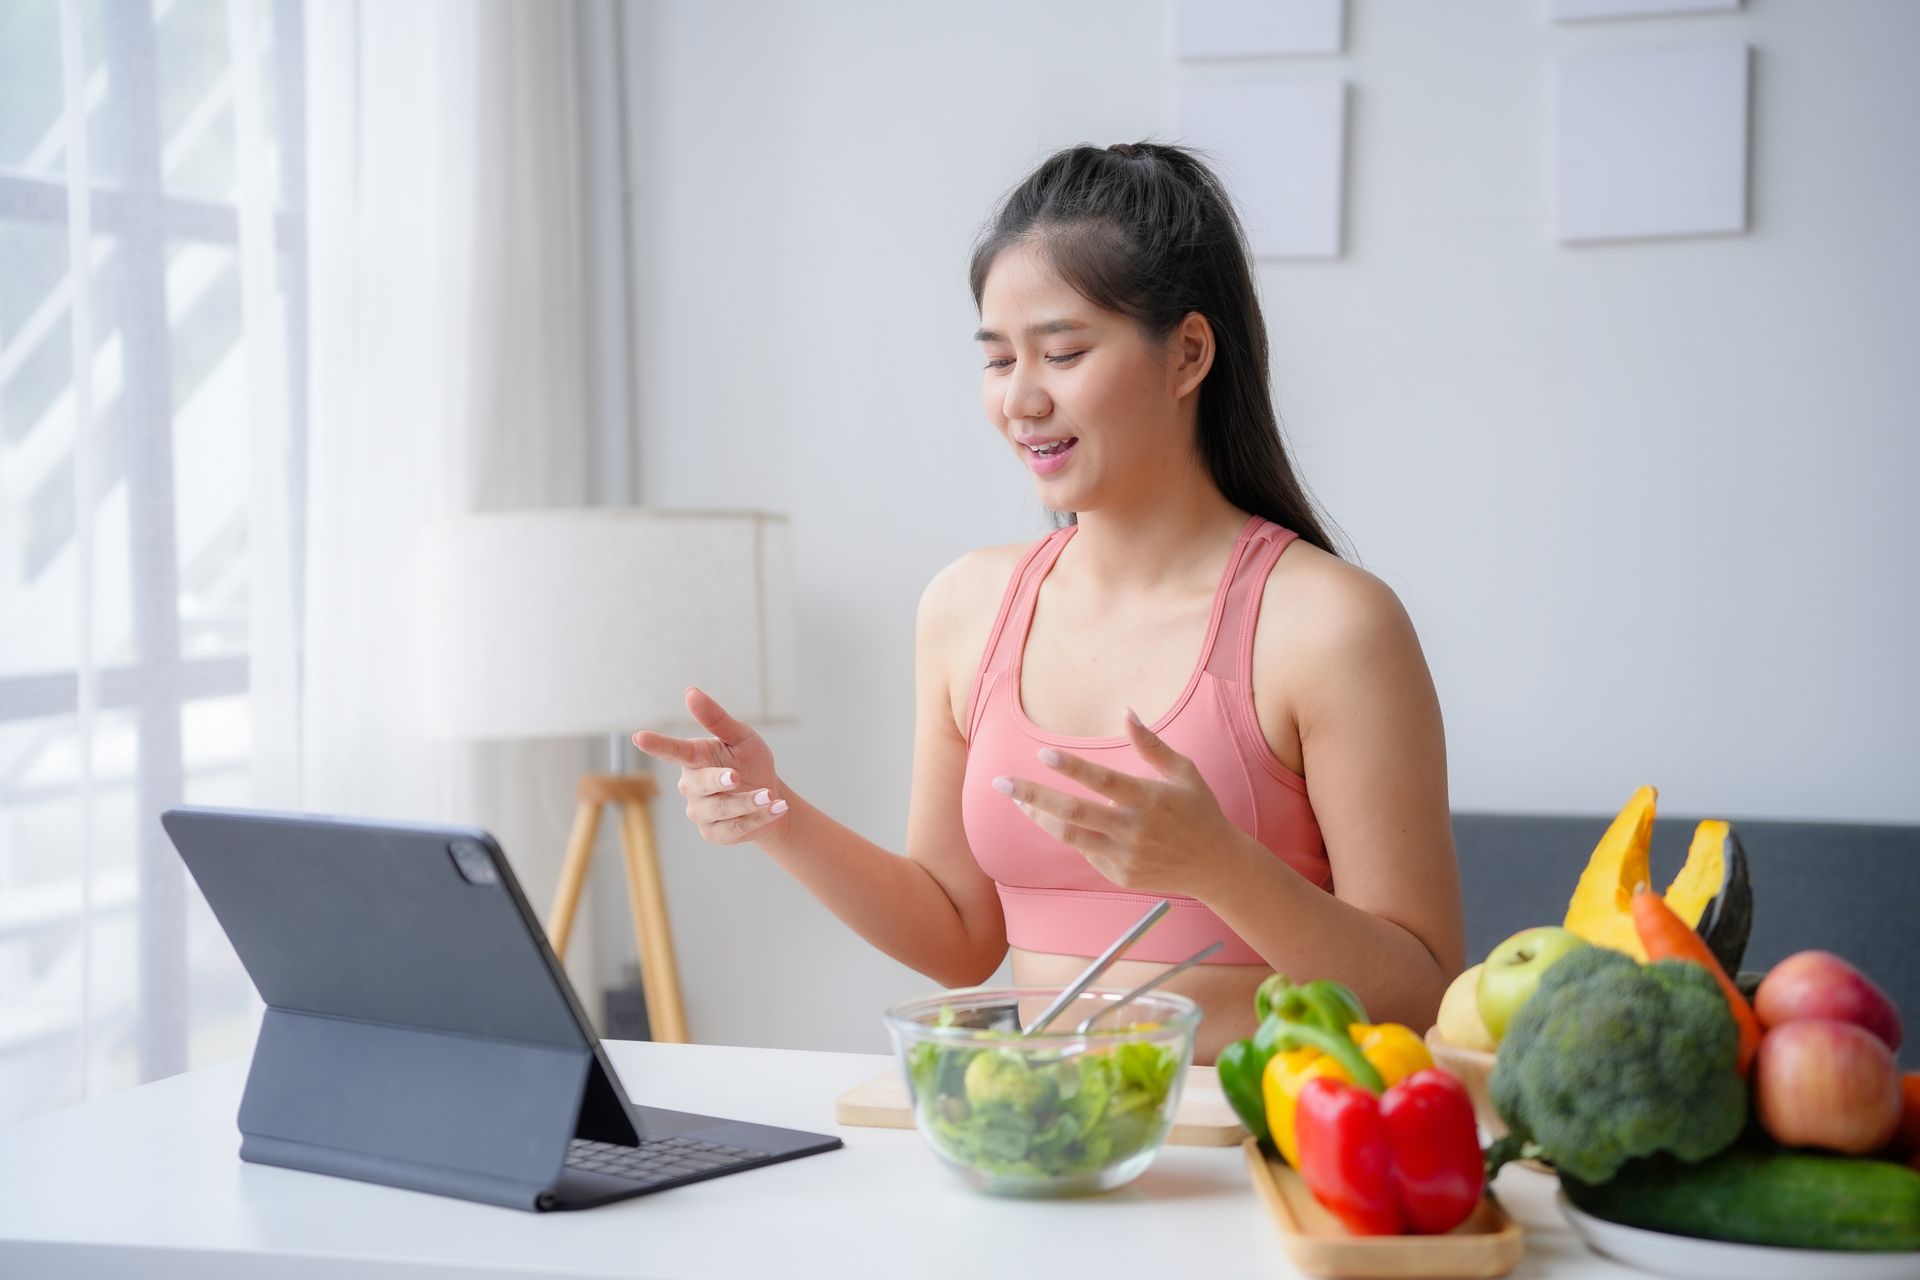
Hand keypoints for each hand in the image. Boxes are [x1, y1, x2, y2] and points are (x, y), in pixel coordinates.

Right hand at [632, 687, 790, 845]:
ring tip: (770, 796)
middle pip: (701, 784)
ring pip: (721, 810)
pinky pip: (735, 828)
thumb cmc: (751, 762)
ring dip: (748, 802)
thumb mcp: (741, 737)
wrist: (770, 798)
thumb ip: (717, 719)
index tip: (639, 737)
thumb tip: (690, 692)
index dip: (657, 744)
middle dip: (720, 780)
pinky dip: (759, 818)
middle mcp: (691, 786)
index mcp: (695, 758)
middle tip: (737, 777)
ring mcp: (699, 812)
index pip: (673, 750)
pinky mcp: (713, 834)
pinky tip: (776, 809)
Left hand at [991, 708, 1242, 897]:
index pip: (1103, 780)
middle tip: (1001, 783)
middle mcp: (1134, 830)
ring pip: (1070, 836)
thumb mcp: (1184, 772)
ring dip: (1039, 818)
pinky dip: (1072, 834)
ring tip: (1017, 802)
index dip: (1072, 767)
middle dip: (1033, 796)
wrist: (1216, 867)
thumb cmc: (1199, 811)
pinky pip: (1086, 852)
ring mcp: (1124, 856)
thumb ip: (1151, 744)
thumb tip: (1126, 712)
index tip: (1043, 754)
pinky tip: (1059, 820)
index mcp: (1150, 799)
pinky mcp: (1119, 875)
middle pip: (1074, 812)